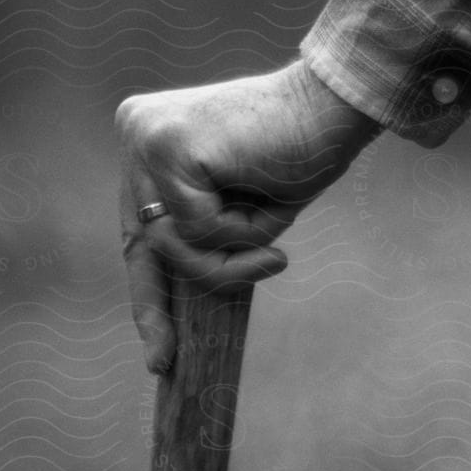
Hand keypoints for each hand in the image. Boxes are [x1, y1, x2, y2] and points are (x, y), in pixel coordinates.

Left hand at [118, 60, 380, 372]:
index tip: (155, 348)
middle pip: (140, 242)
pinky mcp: (169, 149)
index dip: (146, 288)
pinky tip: (264, 198)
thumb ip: (205, 237)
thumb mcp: (241, 209)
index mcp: (148, 138)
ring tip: (273, 244)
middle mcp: (135, 132)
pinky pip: (197, 229)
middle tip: (161, 361)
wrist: (335, 109)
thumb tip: (177, 298)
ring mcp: (146, 138)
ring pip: (172, 244)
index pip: (137, 227)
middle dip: (154, 306)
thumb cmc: (300, 154)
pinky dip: (238, 231)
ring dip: (227, 257)